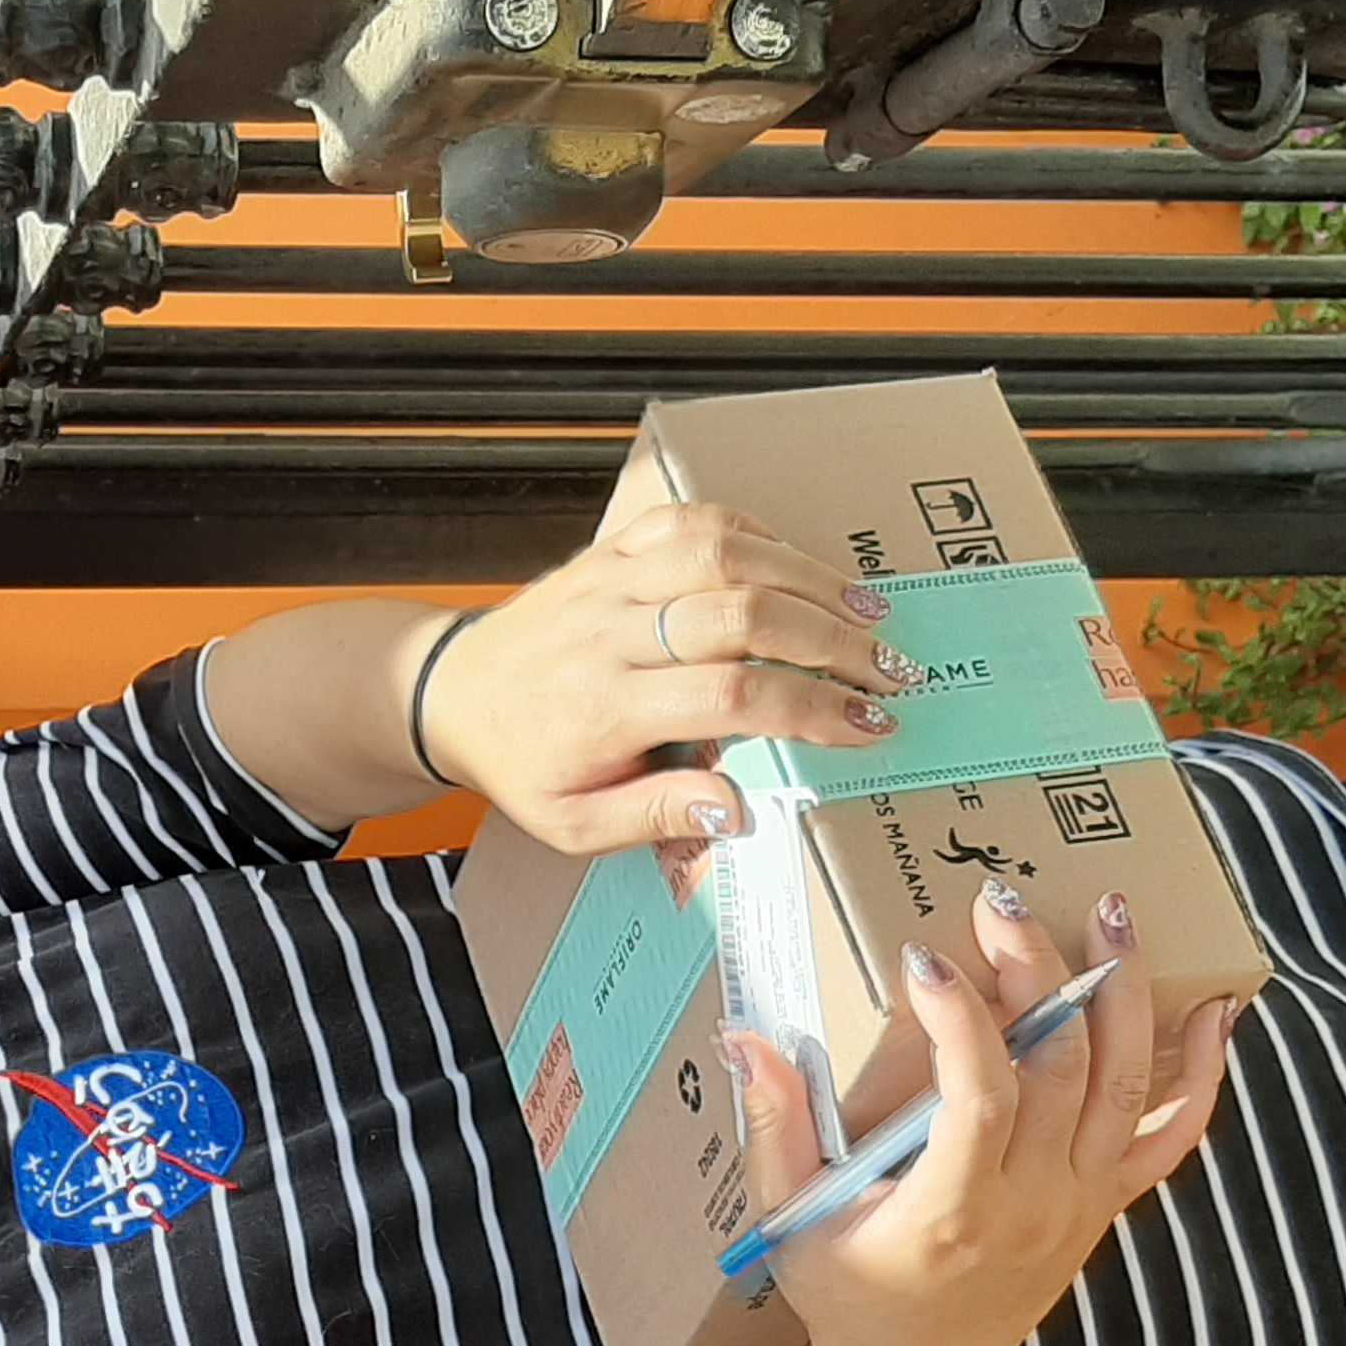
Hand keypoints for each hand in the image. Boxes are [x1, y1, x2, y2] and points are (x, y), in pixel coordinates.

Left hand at [417, 502, 918, 851]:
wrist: (452, 696)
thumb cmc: (525, 765)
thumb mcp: (576, 825)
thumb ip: (657, 817)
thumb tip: (739, 807)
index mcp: (603, 709)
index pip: (730, 696)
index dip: (810, 707)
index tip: (869, 726)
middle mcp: (610, 634)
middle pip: (740, 615)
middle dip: (831, 641)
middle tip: (892, 671)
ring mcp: (611, 581)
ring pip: (723, 554)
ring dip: (808, 577)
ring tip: (870, 613)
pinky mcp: (612, 550)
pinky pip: (692, 520)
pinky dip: (756, 534)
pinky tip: (801, 566)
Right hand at [722, 886, 1238, 1345]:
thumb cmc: (848, 1297)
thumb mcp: (791, 1221)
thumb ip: (774, 1127)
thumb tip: (746, 1037)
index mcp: (953, 1212)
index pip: (980, 1098)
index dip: (961, 1019)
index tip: (923, 959)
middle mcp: (1034, 1205)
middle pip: (1059, 1065)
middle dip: (1036, 968)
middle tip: (1000, 899)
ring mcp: (1081, 1203)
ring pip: (1125, 1080)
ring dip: (1123, 989)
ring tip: (1110, 911)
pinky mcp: (1106, 1203)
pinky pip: (1173, 1136)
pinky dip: (1202, 1074)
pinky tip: (1214, 1010)